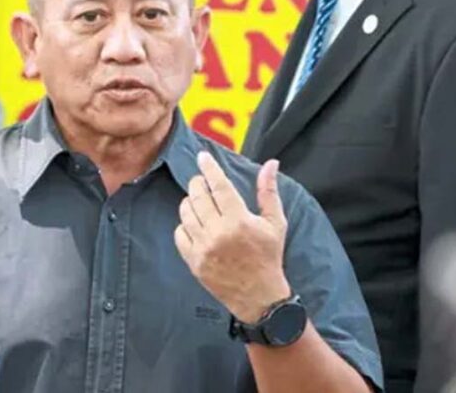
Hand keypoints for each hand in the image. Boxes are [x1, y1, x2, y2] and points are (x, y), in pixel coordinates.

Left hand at [174, 152, 290, 323]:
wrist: (259, 297)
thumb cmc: (269, 257)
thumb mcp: (275, 223)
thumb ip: (269, 192)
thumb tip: (271, 163)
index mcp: (239, 221)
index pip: (218, 186)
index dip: (209, 168)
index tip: (202, 157)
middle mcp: (218, 233)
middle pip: (198, 196)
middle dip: (198, 183)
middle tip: (202, 181)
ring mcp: (203, 248)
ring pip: (186, 213)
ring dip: (190, 201)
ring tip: (199, 201)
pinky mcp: (194, 262)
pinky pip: (180, 234)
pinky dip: (184, 224)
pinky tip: (195, 223)